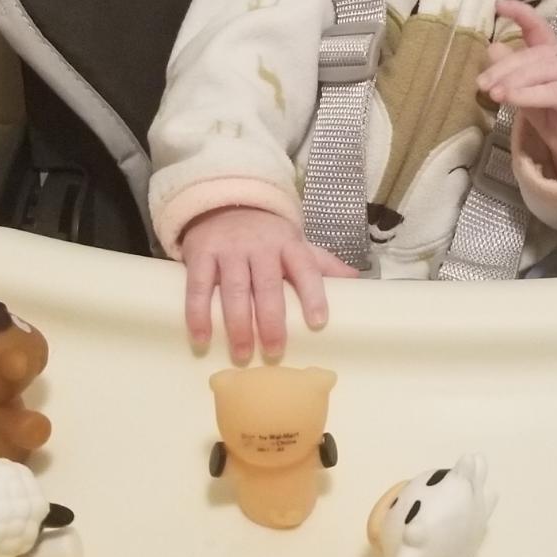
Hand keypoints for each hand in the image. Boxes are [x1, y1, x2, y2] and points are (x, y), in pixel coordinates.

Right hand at [180, 206, 358, 362]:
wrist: (225, 202)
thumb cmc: (267, 235)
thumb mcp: (296, 243)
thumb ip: (323, 263)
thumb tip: (358, 281)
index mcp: (289, 244)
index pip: (306, 268)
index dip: (313, 294)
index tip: (318, 322)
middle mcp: (260, 246)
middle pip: (267, 285)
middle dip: (271, 320)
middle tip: (274, 351)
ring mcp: (229, 250)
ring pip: (234, 289)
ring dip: (237, 324)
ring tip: (242, 354)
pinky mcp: (201, 254)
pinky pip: (198, 287)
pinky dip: (198, 314)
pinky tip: (202, 338)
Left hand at [477, 0, 556, 177]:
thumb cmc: (552, 113)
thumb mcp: (524, 90)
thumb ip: (510, 72)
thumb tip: (492, 48)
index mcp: (552, 51)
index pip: (538, 26)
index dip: (521, 13)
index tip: (499, 4)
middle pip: (535, 54)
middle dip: (505, 67)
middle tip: (482, 83)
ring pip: (544, 71)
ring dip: (515, 81)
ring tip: (493, 93)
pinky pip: (553, 92)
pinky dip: (530, 94)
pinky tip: (511, 99)